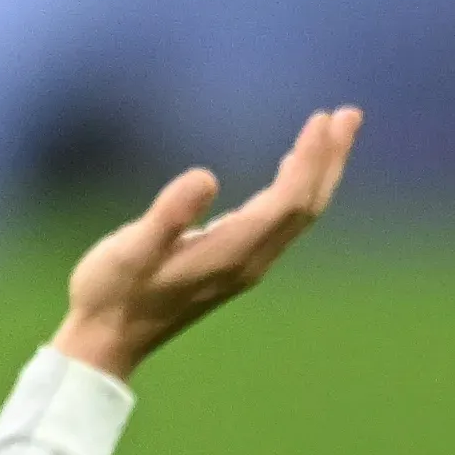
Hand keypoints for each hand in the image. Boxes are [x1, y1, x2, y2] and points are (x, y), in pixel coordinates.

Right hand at [52, 107, 360, 382]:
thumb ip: (168, 216)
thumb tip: (204, 176)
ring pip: (299, 214)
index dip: (310, 159)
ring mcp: (245, 265)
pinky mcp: (234, 264)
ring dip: (319, 172)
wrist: (106, 340)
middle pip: (307, 206)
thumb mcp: (130, 250)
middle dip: (329, 159)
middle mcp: (250, 261)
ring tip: (332, 133)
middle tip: (349, 114)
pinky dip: (297, 188)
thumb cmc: (110, 292)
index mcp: (232, 254)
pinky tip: (290, 170)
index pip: (289, 201)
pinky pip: (282, 221)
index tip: (322, 118)